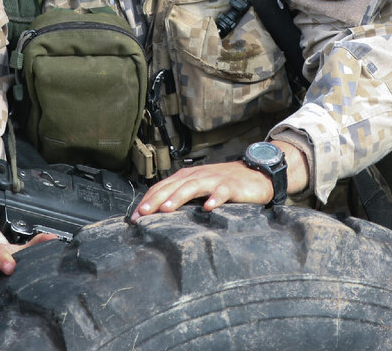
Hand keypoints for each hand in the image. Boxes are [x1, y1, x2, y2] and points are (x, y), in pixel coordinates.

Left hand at [130, 160, 273, 219]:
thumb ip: (182, 196)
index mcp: (187, 177)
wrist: (255, 174)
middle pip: (173, 186)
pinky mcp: (231, 186)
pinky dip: (215, 198)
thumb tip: (158, 212)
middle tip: (143, 214)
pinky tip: (209, 208)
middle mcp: (198, 175)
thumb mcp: (199, 187)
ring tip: (166, 210)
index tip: (135, 217)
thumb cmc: (224, 183)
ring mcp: (215, 179)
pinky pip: (222, 191)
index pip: (162, 186)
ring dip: (178, 197)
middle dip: (155, 200)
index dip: (148, 200)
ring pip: (193, 186)